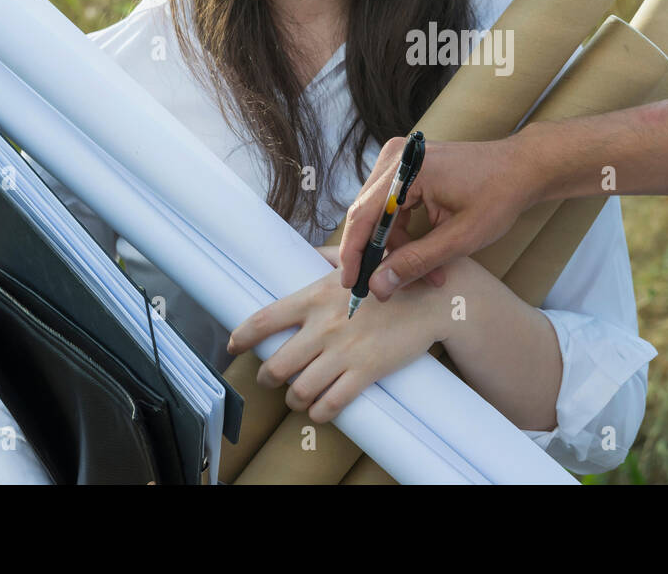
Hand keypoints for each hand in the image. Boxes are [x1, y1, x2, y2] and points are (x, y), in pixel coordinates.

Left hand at [226, 245, 448, 421]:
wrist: (434, 297)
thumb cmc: (396, 277)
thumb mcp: (359, 261)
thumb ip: (333, 258)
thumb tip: (314, 254)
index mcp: (315, 297)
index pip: (265, 319)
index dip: (242, 336)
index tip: (233, 345)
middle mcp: (323, 326)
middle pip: (275, 366)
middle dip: (266, 378)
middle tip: (270, 379)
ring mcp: (343, 352)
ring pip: (299, 391)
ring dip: (294, 399)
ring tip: (297, 397)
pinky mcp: (365, 372)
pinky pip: (330, 404)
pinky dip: (319, 413)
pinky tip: (320, 410)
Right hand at [338, 135, 539, 300]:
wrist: (521, 168)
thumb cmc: (498, 196)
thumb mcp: (460, 237)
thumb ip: (417, 261)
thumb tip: (378, 285)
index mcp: (408, 168)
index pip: (364, 215)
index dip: (354, 254)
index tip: (352, 285)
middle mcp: (396, 158)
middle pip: (368, 214)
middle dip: (380, 255)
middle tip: (388, 288)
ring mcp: (400, 159)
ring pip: (380, 214)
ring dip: (397, 247)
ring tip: (428, 275)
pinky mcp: (406, 167)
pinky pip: (392, 205)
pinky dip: (404, 232)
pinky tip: (425, 254)